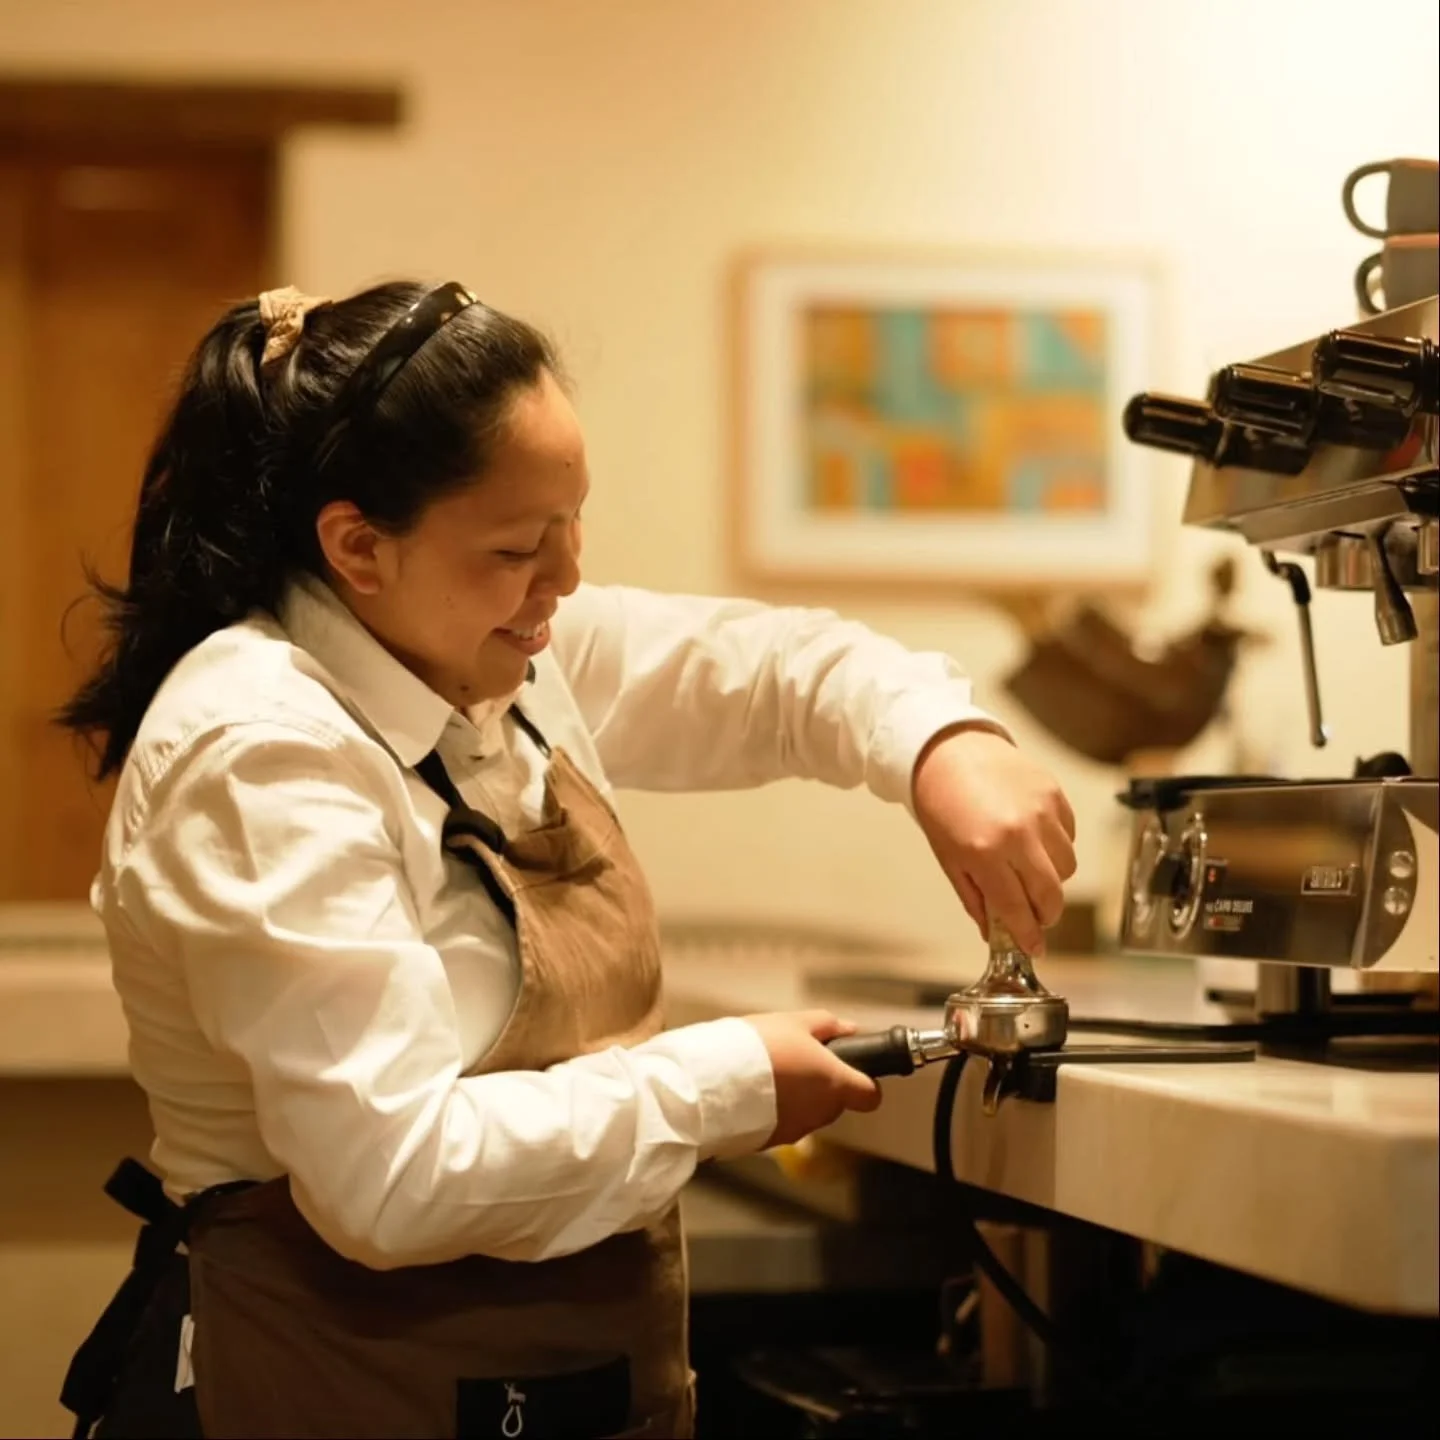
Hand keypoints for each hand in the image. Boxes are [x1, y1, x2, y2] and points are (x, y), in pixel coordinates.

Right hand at [742, 1010, 881, 1147]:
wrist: (713, 1082)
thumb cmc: (758, 1048)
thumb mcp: (794, 1022)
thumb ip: (827, 1025)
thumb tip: (850, 1029)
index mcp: (834, 1084)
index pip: (870, 1096)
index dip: (864, 1082)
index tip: (851, 1069)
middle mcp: (821, 1113)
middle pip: (835, 1102)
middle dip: (821, 1084)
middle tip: (795, 1060)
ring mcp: (796, 1130)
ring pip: (807, 1113)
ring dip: (796, 1097)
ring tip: (768, 1073)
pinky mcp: (771, 1141)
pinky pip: (781, 1123)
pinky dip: (774, 1110)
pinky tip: (753, 1091)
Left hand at [911, 726, 1076, 953]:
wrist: (948, 750)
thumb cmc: (941, 804)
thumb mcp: (948, 858)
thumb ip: (975, 897)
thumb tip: (994, 932)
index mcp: (985, 852)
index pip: (1018, 908)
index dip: (1028, 935)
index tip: (1035, 948)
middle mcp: (1019, 833)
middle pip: (1052, 894)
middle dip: (1046, 915)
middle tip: (1036, 918)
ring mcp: (1041, 812)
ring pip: (1068, 867)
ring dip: (1052, 880)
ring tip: (1029, 872)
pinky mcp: (1054, 793)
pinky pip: (1069, 836)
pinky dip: (1057, 848)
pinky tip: (1034, 842)